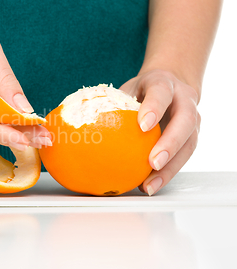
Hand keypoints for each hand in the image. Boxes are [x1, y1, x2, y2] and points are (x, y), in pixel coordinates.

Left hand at [120, 69, 200, 195]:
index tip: (143, 125)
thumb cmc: (143, 89)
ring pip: (189, 144)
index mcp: (164, 83)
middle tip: (153, 163)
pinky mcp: (192, 136)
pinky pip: (183, 157)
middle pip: (185, 121)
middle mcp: (185, 100)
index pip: (160, 92)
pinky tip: (149, 186)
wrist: (173, 83)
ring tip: (150, 185)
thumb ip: (110, 102)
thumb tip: (75, 124)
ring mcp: (194, 119)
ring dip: (171, 167)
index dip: (154, 108)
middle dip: (170, 143)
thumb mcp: (127, 88)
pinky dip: (167, 173)